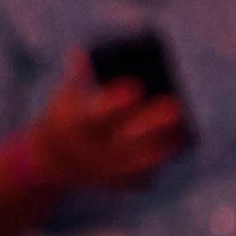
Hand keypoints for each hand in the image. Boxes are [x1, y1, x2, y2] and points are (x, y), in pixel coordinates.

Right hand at [29, 52, 188, 191]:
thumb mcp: (66, 97)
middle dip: (153, 124)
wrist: (53, 162)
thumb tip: (83, 51)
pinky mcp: (121, 184)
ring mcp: (106, 172)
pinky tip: (172, 147)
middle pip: (127, 139)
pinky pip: (147, 176)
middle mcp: (91, 151)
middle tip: (176, 106)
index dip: (116, 103)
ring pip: (141, 162)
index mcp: (76, 126)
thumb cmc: (66, 118)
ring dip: (164, 146)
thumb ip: (78, 75)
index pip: (98, 115)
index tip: (135, 87)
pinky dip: (160, 162)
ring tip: (183, 129)